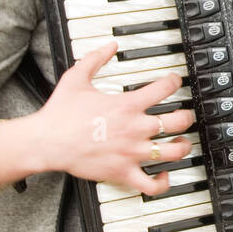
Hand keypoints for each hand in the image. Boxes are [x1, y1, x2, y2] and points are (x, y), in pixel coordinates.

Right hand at [31, 41, 195, 194]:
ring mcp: (131, 152)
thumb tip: (110, 45)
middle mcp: (135, 128)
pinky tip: (164, 174)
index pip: (165, 88)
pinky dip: (163, 182)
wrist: (45, 142)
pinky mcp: (123, 172)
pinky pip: (151, 185)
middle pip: (180, 121)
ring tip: (181, 143)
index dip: (175, 81)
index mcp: (127, 105)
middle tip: (184, 116)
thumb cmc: (59, 113)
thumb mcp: (76, 77)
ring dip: (183, 147)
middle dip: (187, 117)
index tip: (175, 81)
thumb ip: (95, 59)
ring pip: (174, 152)